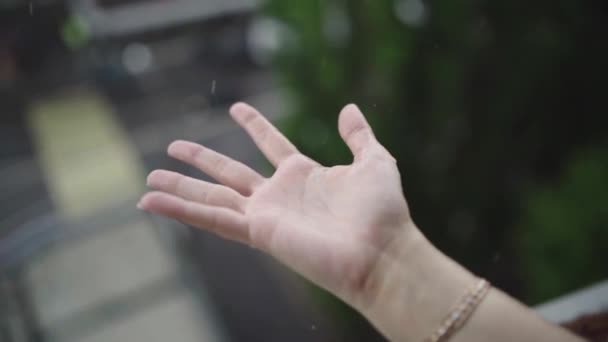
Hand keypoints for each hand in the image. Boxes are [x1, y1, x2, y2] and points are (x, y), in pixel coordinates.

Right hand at [138, 103, 414, 305]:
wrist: (381, 250)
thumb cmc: (383, 211)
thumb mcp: (375, 160)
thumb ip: (359, 135)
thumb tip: (348, 108)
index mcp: (303, 175)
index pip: (270, 144)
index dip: (254, 125)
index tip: (236, 108)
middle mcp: (278, 195)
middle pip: (229, 172)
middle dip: (201, 158)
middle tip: (173, 144)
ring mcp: (265, 214)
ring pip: (212, 197)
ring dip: (179, 187)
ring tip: (149, 176)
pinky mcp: (258, 232)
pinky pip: (212, 219)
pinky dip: (180, 210)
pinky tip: (151, 202)